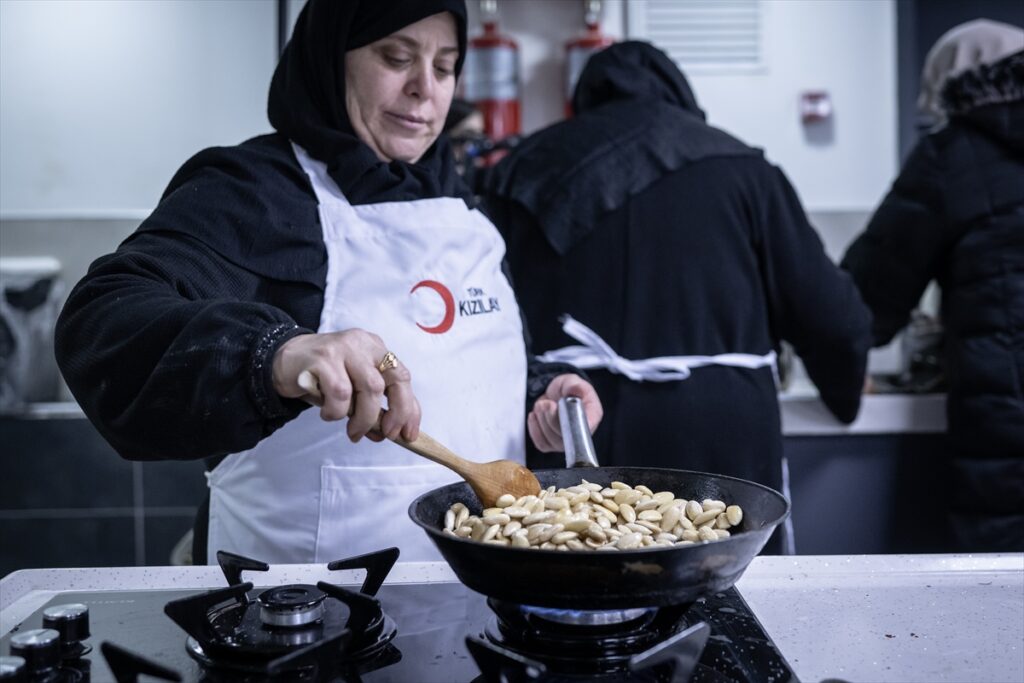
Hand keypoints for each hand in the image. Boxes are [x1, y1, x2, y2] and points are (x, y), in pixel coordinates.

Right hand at [272, 330, 420, 441]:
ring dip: (363, 418)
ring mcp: (342, 348)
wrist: (278, 361)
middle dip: (393, 413)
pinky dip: (337, 412)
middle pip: (391, 380)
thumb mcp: (351, 390)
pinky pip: (340, 394)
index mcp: (374, 348)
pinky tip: (327, 413)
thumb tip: (387, 433)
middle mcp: (362, 344)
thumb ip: (371, 407)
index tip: (408, 433)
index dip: (409, 408)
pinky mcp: (322, 359)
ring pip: (368, 389)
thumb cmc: (320, 377)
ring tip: (351, 430)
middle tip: (383, 435)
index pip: (402, 376)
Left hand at [527, 374, 602, 452]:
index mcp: (592, 416)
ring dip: (542, 420)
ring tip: (543, 405)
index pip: (586, 427)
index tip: (557, 408)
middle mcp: (582, 432)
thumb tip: (576, 389)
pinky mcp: (553, 445)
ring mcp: (568, 441)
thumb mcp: (572, 381)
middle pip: (565, 435)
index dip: (572, 422)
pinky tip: (536, 416)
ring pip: (551, 439)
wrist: (556, 394)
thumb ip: (575, 385)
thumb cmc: (568, 389)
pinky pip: (542, 444)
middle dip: (551, 416)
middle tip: (547, 403)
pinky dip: (535, 428)